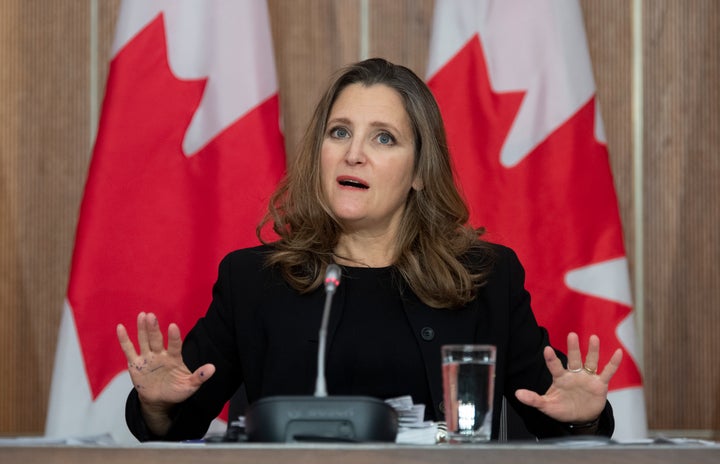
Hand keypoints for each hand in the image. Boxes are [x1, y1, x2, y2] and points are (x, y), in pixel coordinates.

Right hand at [116, 312, 214, 433]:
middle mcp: (160, 354)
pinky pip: (129, 350)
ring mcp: (147, 358)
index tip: (172, 326)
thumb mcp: (189, 385)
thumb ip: (199, 377)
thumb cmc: (176, 390)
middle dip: (153, 329)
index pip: (174, 345)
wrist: (160, 400)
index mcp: (174, 358)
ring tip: (142, 315)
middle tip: (151, 315)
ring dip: (142, 329)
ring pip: (144, 341)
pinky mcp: (135, 364)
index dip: (173, 337)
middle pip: (156, 339)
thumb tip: (213, 368)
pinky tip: (120, 327)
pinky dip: (124, 340)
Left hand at [514, 332, 621, 423]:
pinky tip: (618, 352)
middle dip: (573, 348)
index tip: (547, 349)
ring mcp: (587, 378)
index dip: (551, 359)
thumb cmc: (562, 409)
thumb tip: (517, 394)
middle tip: (571, 335)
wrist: (580, 418)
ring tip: (594, 338)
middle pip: (573, 359)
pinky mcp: (600, 384)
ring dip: (593, 351)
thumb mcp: (547, 405)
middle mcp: (574, 374)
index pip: (554, 366)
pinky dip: (613, 363)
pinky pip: (607, 372)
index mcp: (560, 378)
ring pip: (591, 361)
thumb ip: (533, 399)